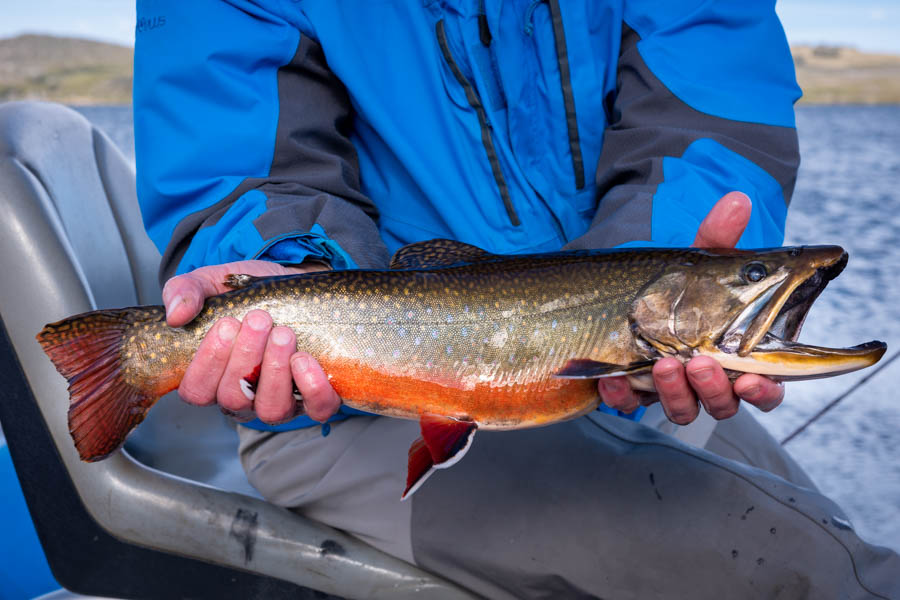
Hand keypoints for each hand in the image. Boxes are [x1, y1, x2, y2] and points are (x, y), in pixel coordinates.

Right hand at [162, 260, 341, 423]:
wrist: (297, 288)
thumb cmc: (251, 294)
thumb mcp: (213, 283)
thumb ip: (185, 292)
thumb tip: (176, 315)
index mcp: (213, 378)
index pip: (197, 391)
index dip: (208, 363)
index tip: (226, 324)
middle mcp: (244, 397)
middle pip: (233, 399)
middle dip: (245, 357)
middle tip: (259, 319)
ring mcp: (281, 402)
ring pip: (271, 410)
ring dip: (275, 370)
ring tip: (283, 334)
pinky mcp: (316, 398)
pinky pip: (317, 408)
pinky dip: (312, 387)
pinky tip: (305, 358)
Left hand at [598, 192, 784, 422]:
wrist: (618, 296)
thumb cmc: (676, 288)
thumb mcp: (695, 262)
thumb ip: (717, 236)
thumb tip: (737, 200)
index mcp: (736, 356)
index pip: (764, 386)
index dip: (763, 391)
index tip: (752, 381)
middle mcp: (707, 380)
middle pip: (722, 403)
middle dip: (712, 388)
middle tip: (697, 362)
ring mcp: (670, 390)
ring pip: (682, 410)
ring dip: (673, 393)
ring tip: (661, 364)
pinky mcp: (632, 393)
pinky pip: (628, 406)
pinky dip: (621, 397)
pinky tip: (612, 381)